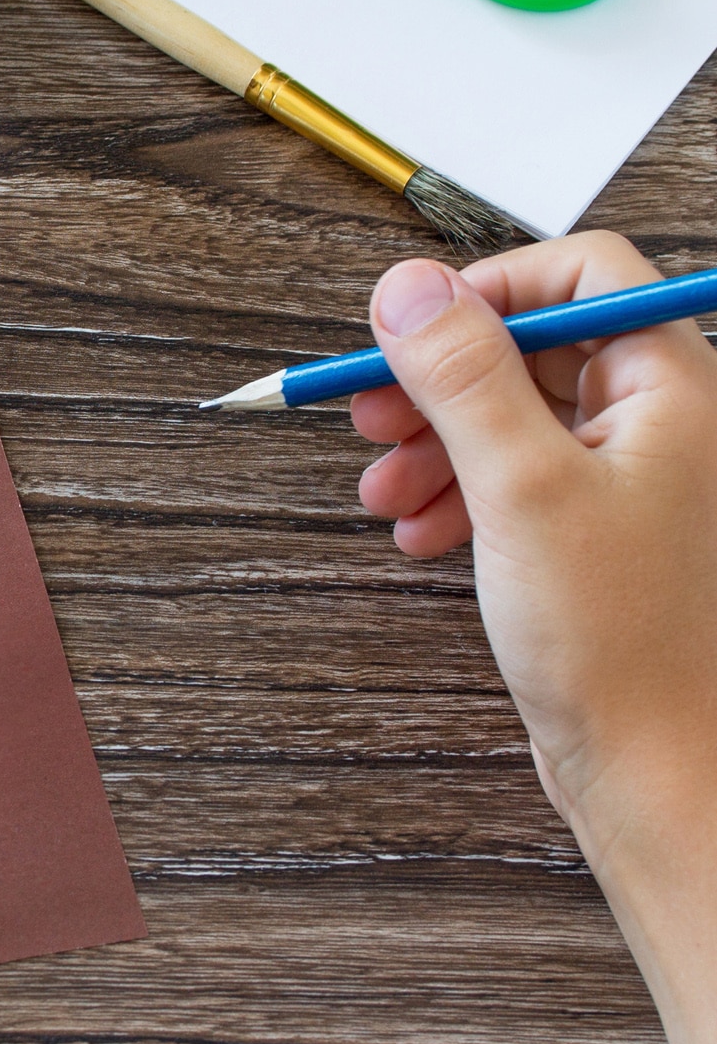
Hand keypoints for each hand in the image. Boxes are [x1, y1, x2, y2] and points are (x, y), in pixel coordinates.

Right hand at [349, 231, 716, 1043]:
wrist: (661, 769)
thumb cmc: (620, 641)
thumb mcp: (520, 486)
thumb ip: (462, 374)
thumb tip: (407, 285)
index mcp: (672, 387)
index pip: (581, 274)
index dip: (486, 289)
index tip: (408, 329)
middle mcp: (664, 423)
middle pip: (536, 347)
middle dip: (442, 379)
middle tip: (370, 412)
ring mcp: (637, 482)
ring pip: (518, 417)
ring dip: (437, 442)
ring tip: (380, 490)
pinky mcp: (603, 537)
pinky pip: (520, 480)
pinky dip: (460, 494)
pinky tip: (420, 533)